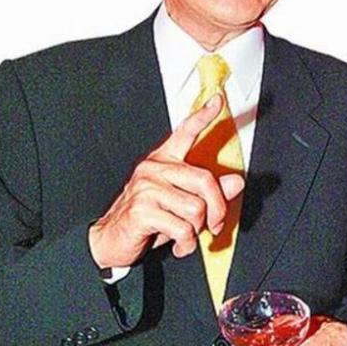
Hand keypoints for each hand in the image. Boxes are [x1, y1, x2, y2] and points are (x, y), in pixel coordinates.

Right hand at [88, 93, 244, 267]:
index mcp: (163, 162)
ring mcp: (146, 188)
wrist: (111, 240)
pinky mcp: (141, 210)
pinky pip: (181, 228)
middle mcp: (154, 169)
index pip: (184, 132)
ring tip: (186, 236)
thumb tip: (236, 182)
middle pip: (204, 180)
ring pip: (195, 208)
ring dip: (197, 230)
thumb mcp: (180, 205)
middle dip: (217, 209)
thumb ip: (208, 193)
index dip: (203, 116)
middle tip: (215, 225)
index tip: (217, 100)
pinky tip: (178, 245)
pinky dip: (186, 243)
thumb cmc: (145, 220)